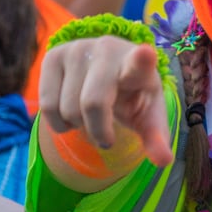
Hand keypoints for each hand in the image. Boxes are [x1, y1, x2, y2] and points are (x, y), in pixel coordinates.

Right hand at [40, 35, 172, 165]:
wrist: (109, 73)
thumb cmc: (132, 96)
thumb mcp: (147, 116)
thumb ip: (156, 138)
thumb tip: (164, 161)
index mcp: (139, 65)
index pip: (139, 63)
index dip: (142, 59)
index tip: (145, 53)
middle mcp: (108, 50)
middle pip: (93, 104)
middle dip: (98, 130)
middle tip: (106, 135)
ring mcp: (77, 49)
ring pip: (67, 107)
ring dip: (77, 125)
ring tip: (89, 117)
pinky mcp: (53, 55)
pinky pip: (46, 104)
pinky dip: (57, 121)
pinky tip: (70, 111)